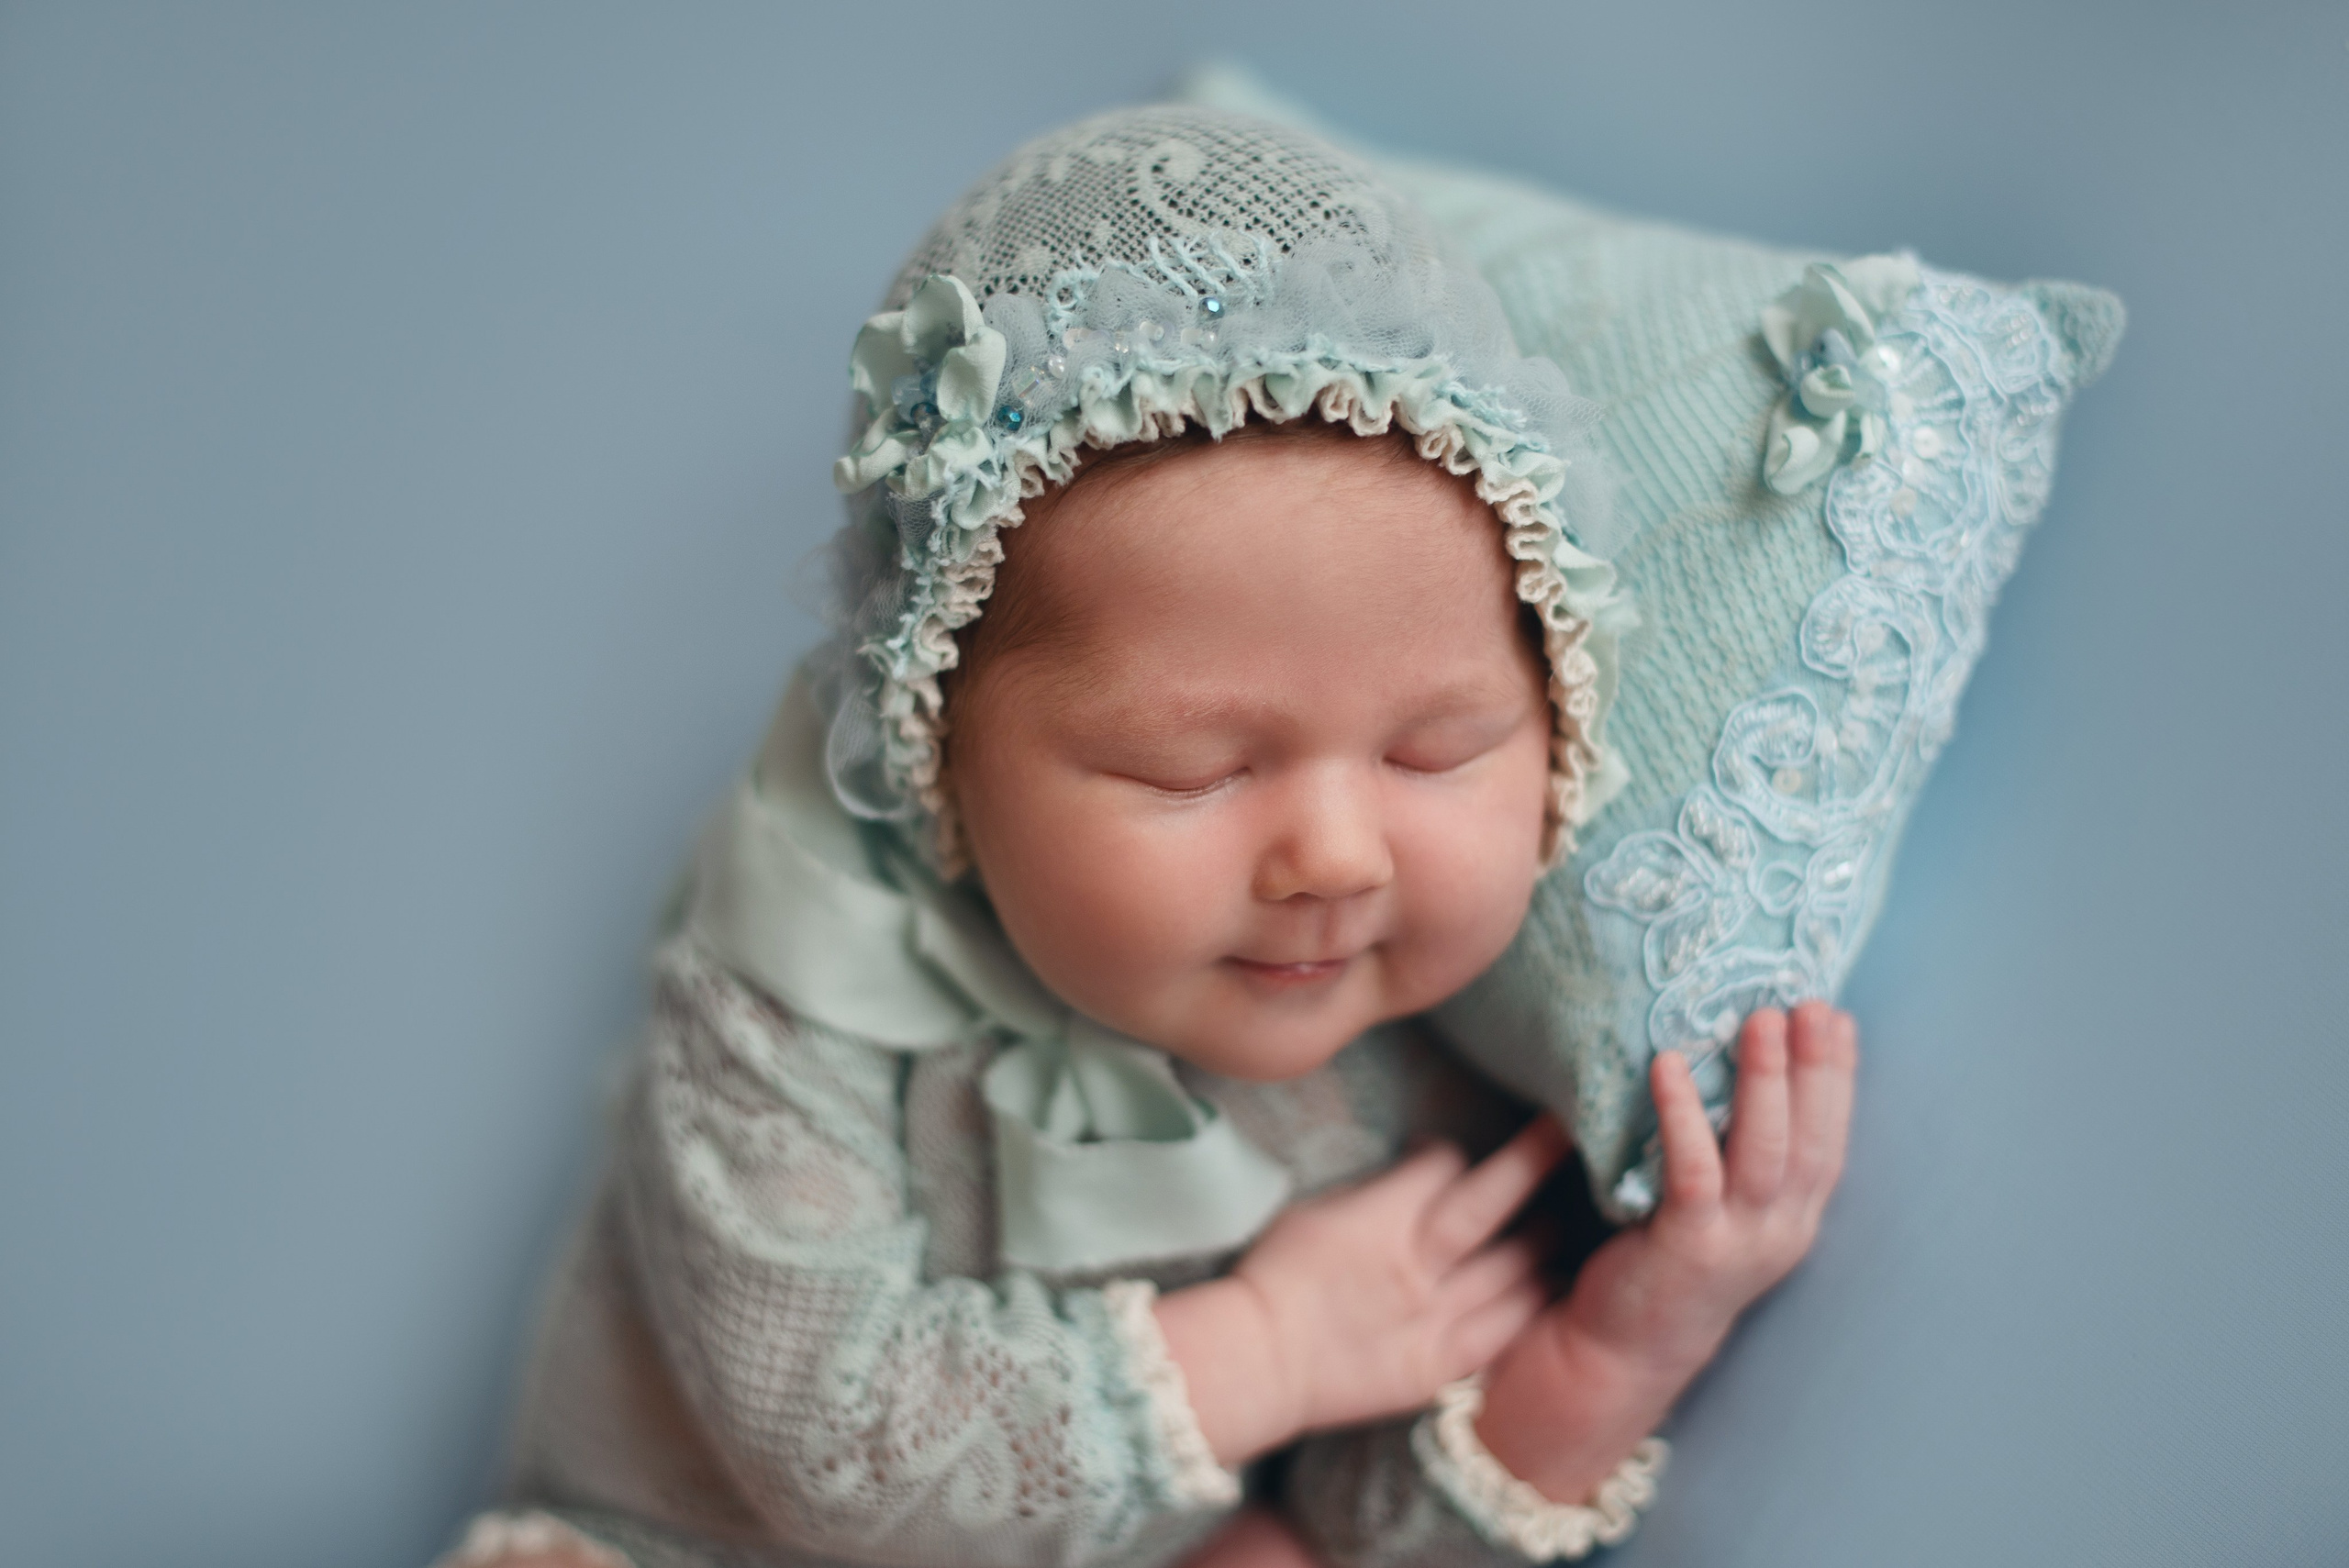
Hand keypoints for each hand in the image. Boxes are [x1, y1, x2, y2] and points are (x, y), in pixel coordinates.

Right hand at [1156, 1115, 1568, 1465]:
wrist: (1258, 1362)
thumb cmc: (1272, 1279)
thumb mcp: (1315, 1211)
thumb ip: (1373, 1192)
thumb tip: (1413, 1172)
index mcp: (1383, 1215)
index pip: (1443, 1164)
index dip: (1448, 1153)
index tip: (1446, 1156)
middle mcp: (1420, 1260)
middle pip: (1491, 1201)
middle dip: (1532, 1162)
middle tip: (1563, 1139)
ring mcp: (1436, 1314)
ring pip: (1512, 1267)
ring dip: (1540, 1243)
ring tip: (1556, 1228)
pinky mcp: (1440, 1363)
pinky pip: (1503, 1330)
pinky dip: (1530, 1306)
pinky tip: (1548, 1290)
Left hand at [1475, 1002, 1857, 1501]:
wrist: (1618, 1352)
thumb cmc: (1660, 1261)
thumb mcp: (1717, 1208)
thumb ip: (1734, 1153)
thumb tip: (1734, 1067)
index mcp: (1793, 1219)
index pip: (1831, 1140)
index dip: (1838, 1078)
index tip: (1838, 1017)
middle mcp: (1780, 1232)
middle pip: (1812, 1141)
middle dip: (1817, 1069)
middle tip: (1810, 1003)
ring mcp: (1739, 1243)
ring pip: (1766, 1154)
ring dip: (1767, 1083)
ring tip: (1760, 1020)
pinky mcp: (1688, 1248)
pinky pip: (1692, 1172)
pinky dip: (1683, 1116)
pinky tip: (1667, 1066)